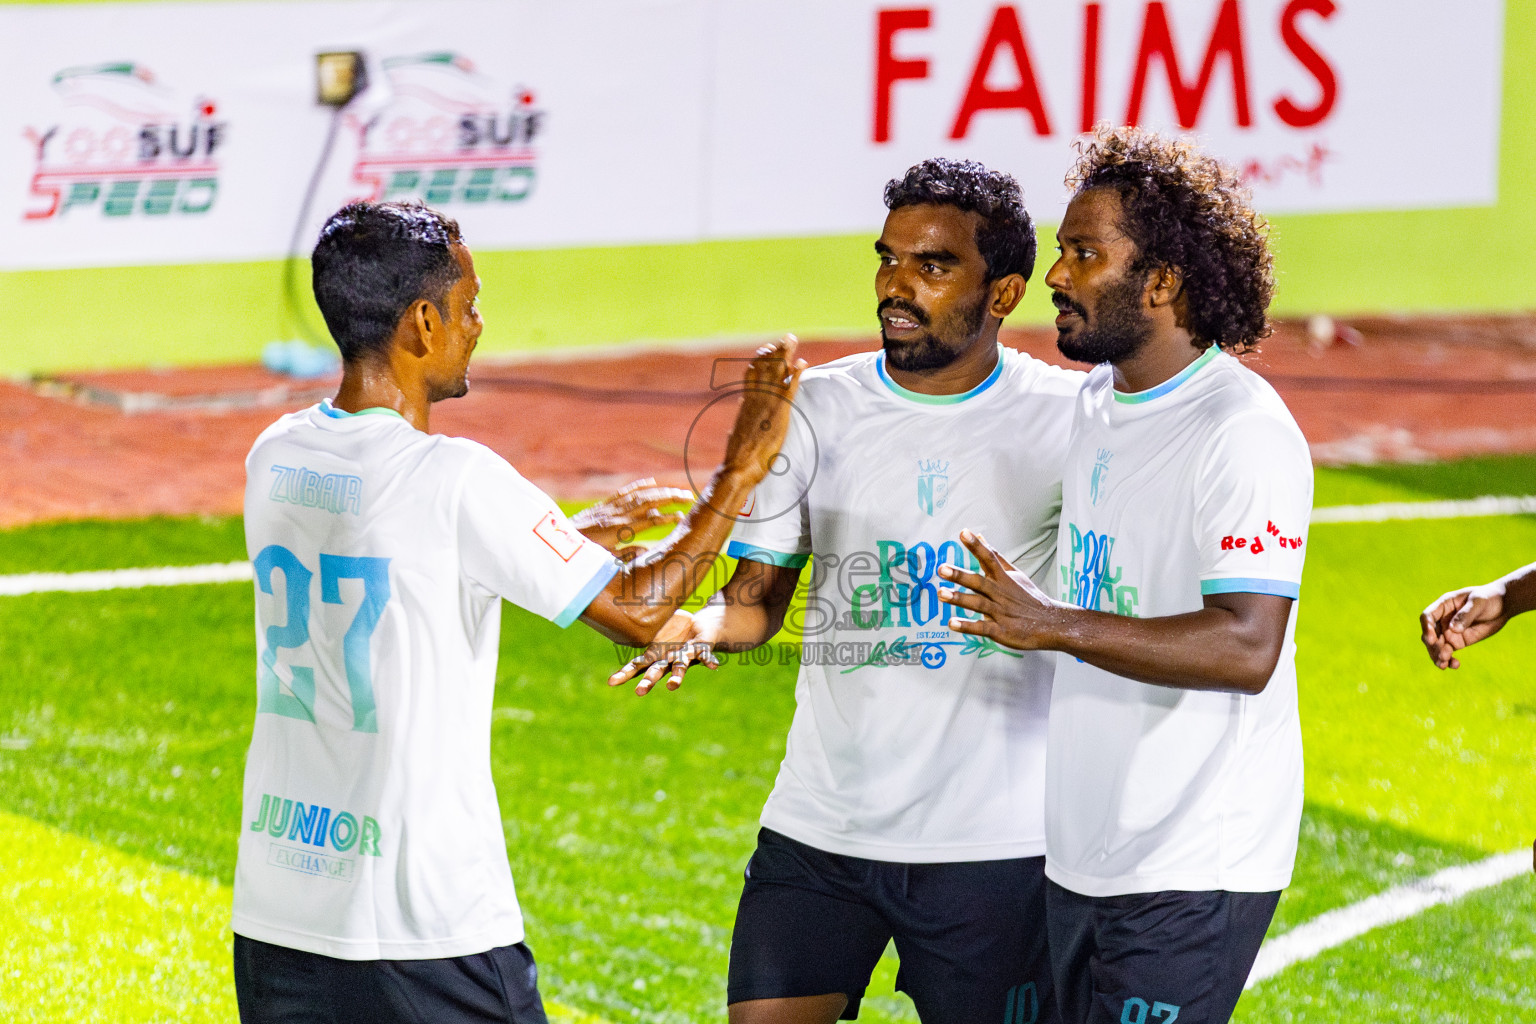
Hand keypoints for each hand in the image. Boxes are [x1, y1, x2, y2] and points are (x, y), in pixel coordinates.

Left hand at [571, 478, 693, 560]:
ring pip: (639, 495)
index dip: (666, 518)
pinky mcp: (603, 506)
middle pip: (648, 502)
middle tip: (689, 497)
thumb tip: (646, 552)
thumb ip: (623, 556)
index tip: (682, 517)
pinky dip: (640, 486)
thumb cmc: (579, 556)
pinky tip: (652, 483)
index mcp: (618, 531)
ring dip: (660, 491)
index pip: (648, 521)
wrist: (554, 541)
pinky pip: (625, 492)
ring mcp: (609, 508)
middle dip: (670, 498)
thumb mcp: (602, 561)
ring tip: (678, 491)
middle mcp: (615, 515)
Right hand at [607, 610, 719, 694]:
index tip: (611, 682)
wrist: (703, 627)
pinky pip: (705, 654)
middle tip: (639, 692)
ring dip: (677, 677)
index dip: (625, 674)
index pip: (637, 666)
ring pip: (680, 667)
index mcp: (656, 654)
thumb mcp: (656, 626)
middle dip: (648, 681)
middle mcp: (669, 658)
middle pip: (657, 671)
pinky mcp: (701, 648)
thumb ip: (643, 625)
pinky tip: (714, 666)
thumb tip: (622, 609)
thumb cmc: (676, 628)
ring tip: (672, 686)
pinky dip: (709, 660)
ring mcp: (685, 655)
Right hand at [720, 335, 806, 481]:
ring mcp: (766, 404)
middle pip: (764, 368)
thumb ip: (741, 420)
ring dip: (785, 354)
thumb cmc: (739, 458)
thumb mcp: (738, 434)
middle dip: (775, 351)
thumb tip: (739, 414)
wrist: (739, 467)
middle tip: (786, 338)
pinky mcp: (777, 413)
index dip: (761, 360)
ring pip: (775, 373)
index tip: (768, 350)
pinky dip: (796, 374)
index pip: (751, 375)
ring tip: (793, 340)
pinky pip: (788, 388)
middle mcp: (754, 399)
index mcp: (745, 404)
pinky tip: (803, 363)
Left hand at [937, 529, 1064, 650]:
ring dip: (959, 599)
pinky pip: (982, 628)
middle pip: (979, 582)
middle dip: (960, 575)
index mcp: (1003, 579)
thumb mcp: (1015, 574)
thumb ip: (995, 556)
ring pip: (978, 604)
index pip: (989, 558)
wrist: (1052, 624)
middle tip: (941, 569)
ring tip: (941, 593)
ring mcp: (1001, 612)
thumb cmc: (1029, 598)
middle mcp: (1000, 593)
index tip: (963, 533)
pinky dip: (967, 626)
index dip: (976, 546)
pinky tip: (952, 623)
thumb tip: (979, 535)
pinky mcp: (1001, 630)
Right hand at [1420, 582, 1507, 669]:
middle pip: (1429, 634)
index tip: (1431, 640)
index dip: (1427, 628)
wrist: (1503, 606)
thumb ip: (1465, 615)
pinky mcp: (1458, 642)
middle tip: (1442, 656)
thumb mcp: (1478, 602)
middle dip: (1433, 646)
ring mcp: (1449, 632)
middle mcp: (1442, 619)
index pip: (1427, 617)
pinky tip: (1455, 665)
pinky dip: (1449, 660)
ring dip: (1438, 656)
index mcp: (1444, 606)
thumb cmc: (1489, 598)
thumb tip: (1453, 629)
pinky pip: (1448, 653)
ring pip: (1436, 646)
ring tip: (1444, 665)